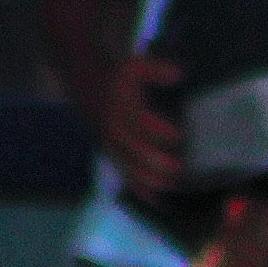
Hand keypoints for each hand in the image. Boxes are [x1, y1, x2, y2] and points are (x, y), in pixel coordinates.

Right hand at [97, 49, 190, 198]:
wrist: (89, 90)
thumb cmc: (119, 80)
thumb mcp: (135, 66)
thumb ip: (156, 69)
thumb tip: (178, 74)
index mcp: (121, 109)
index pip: (139, 123)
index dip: (157, 130)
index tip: (178, 135)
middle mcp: (115, 132)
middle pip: (135, 152)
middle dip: (157, 162)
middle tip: (178, 167)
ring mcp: (113, 148)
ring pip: (130, 169)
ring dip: (151, 180)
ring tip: (172, 184)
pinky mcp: (115, 158)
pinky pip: (126, 177)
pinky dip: (141, 190)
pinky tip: (158, 200)